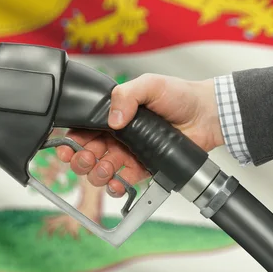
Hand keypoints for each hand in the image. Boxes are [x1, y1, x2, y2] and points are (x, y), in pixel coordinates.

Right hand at [56, 73, 224, 196]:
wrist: (206, 114)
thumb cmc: (179, 95)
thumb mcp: (149, 85)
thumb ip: (125, 95)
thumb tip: (113, 119)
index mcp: (111, 116)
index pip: (81, 131)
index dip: (70, 141)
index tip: (66, 147)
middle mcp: (116, 136)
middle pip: (86, 154)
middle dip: (81, 160)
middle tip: (87, 158)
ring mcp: (128, 153)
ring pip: (100, 171)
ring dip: (97, 174)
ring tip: (105, 168)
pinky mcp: (143, 168)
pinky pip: (123, 183)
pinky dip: (115, 187)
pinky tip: (116, 183)